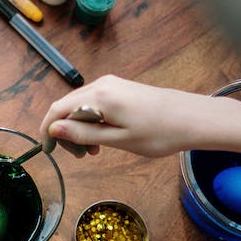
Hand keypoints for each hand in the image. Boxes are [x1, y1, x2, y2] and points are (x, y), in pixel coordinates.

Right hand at [38, 75, 221, 157]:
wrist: (193, 118)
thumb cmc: (159, 132)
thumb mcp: (117, 139)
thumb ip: (83, 133)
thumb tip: (54, 129)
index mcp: (99, 96)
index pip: (57, 109)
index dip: (47, 131)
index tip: (48, 151)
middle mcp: (101, 84)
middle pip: (66, 106)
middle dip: (65, 132)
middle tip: (81, 156)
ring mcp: (112, 84)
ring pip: (80, 106)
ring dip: (79, 129)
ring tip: (93, 151)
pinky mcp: (120, 88)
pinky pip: (94, 103)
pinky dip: (91, 121)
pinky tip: (103, 138)